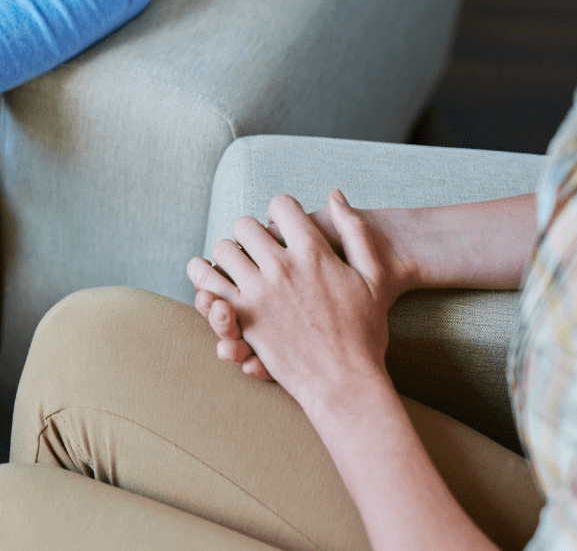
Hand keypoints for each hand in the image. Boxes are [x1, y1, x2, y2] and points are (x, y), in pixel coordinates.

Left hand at [188, 191, 392, 409]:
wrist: (347, 382)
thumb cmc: (366, 332)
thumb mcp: (375, 277)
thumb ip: (356, 232)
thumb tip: (335, 194)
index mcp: (314, 253)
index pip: (282, 206)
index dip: (280, 211)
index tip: (281, 223)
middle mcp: (282, 267)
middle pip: (246, 225)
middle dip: (250, 232)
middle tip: (256, 246)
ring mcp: (258, 292)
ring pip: (223, 249)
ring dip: (226, 252)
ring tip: (234, 261)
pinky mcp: (241, 317)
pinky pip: (207, 283)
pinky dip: (202, 275)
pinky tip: (206, 276)